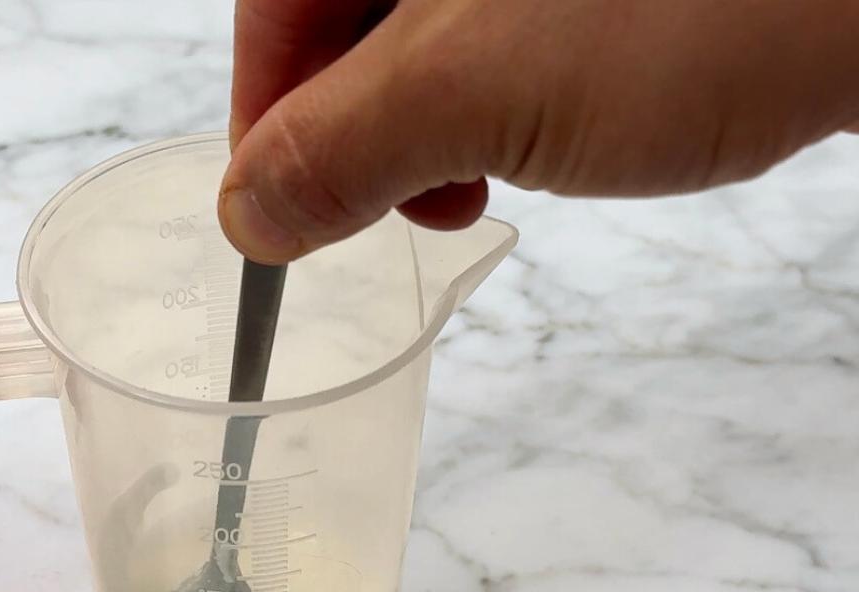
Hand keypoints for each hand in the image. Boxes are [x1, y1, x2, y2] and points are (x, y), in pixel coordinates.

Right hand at [220, 0, 858, 262]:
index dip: (266, 119)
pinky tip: (543, 134)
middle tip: (406, 206)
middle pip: (340, 25)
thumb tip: (250, 212)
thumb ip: (334, 150)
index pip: (271, 9)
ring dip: (432, 130)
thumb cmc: (696, 7)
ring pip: (423, 40)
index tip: (285, 216)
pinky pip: (499, 37)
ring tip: (480, 183)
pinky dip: (498, 103)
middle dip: (361, 133)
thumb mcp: (471, 94)